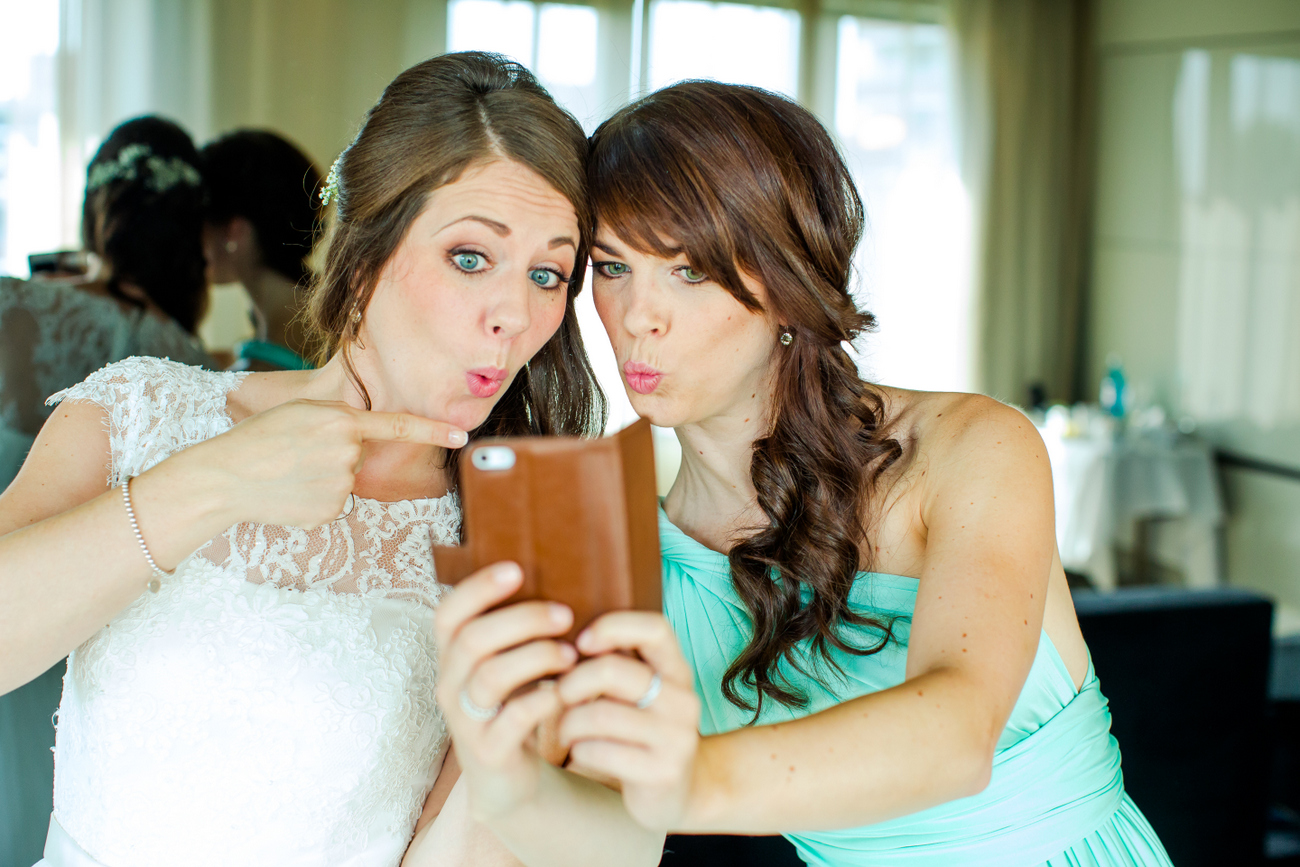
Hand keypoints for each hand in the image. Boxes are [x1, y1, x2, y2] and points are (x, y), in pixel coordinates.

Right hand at [167, 399, 465, 529]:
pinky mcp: (330, 511)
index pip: (398, 425)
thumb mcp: (300, 413)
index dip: (433, 431)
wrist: (224, 476)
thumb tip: (363, 437)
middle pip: (360, 455)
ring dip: (324, 478)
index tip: (462, 435)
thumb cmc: (258, 438)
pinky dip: (316, 499)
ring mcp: (339, 485)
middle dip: (337, 454)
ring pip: (347, 481)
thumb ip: (338, 419)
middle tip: (298, 452)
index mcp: (340, 421)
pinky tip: (291, 493)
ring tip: (289, 472)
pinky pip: (335, 503)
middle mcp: (346, 453)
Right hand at [433, 562, 579, 821]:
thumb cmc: (515, 707)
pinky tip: (565, 693)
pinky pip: (513, 719)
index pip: (448, 614)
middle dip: (522, 620)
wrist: (509, 780)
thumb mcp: (509, 665)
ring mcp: (465, 720)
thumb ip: (519, 631)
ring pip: (490, 677)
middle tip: (565, 615)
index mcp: (452, 658)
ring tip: (570, 654)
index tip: (517, 569)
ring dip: (536, 657)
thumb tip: (563, 574)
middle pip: (473, 640)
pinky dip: (544, 700)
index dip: (477, 588)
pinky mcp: (488, 752)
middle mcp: (450, 685)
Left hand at [556, 612, 701, 829]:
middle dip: (572, 682)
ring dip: (569, 722)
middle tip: (559, 695)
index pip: (655, 628)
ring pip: (599, 715)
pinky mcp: (661, 773)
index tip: (581, 643)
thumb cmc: (642, 730)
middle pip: (612, 670)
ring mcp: (676, 738)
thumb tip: (565, 643)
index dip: (612, 627)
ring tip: (565, 728)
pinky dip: (579, 749)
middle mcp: (684, 700)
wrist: (676, 792)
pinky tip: (580, 751)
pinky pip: (601, 751)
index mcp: (678, 671)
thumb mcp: (640, 692)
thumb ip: (617, 662)